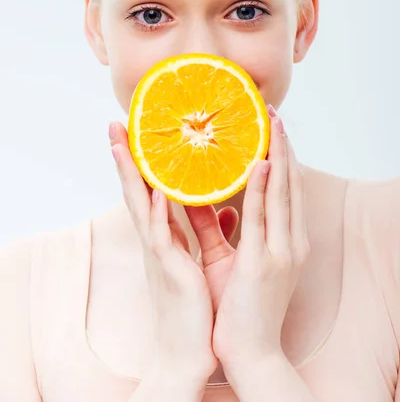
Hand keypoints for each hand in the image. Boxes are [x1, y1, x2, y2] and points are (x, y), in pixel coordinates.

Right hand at [109, 122, 218, 383]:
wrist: (191, 352)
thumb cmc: (197, 307)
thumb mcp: (206, 262)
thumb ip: (212, 233)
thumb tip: (226, 210)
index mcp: (167, 238)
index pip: (153, 191)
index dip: (144, 163)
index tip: (137, 134)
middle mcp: (158, 241)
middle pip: (139, 191)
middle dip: (127, 158)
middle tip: (116, 125)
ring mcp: (160, 255)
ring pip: (141, 207)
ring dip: (130, 175)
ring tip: (122, 143)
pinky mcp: (170, 272)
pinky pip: (161, 238)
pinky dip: (157, 213)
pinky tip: (156, 190)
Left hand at [210, 106, 310, 375]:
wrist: (250, 353)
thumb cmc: (240, 307)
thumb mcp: (229, 259)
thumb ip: (218, 227)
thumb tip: (203, 198)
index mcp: (286, 242)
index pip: (285, 190)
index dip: (280, 157)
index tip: (271, 129)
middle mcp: (291, 242)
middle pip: (289, 184)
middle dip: (282, 147)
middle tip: (274, 114)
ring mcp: (282, 252)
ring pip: (282, 194)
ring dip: (277, 155)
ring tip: (272, 124)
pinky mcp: (265, 263)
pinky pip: (262, 218)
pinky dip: (263, 188)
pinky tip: (260, 163)